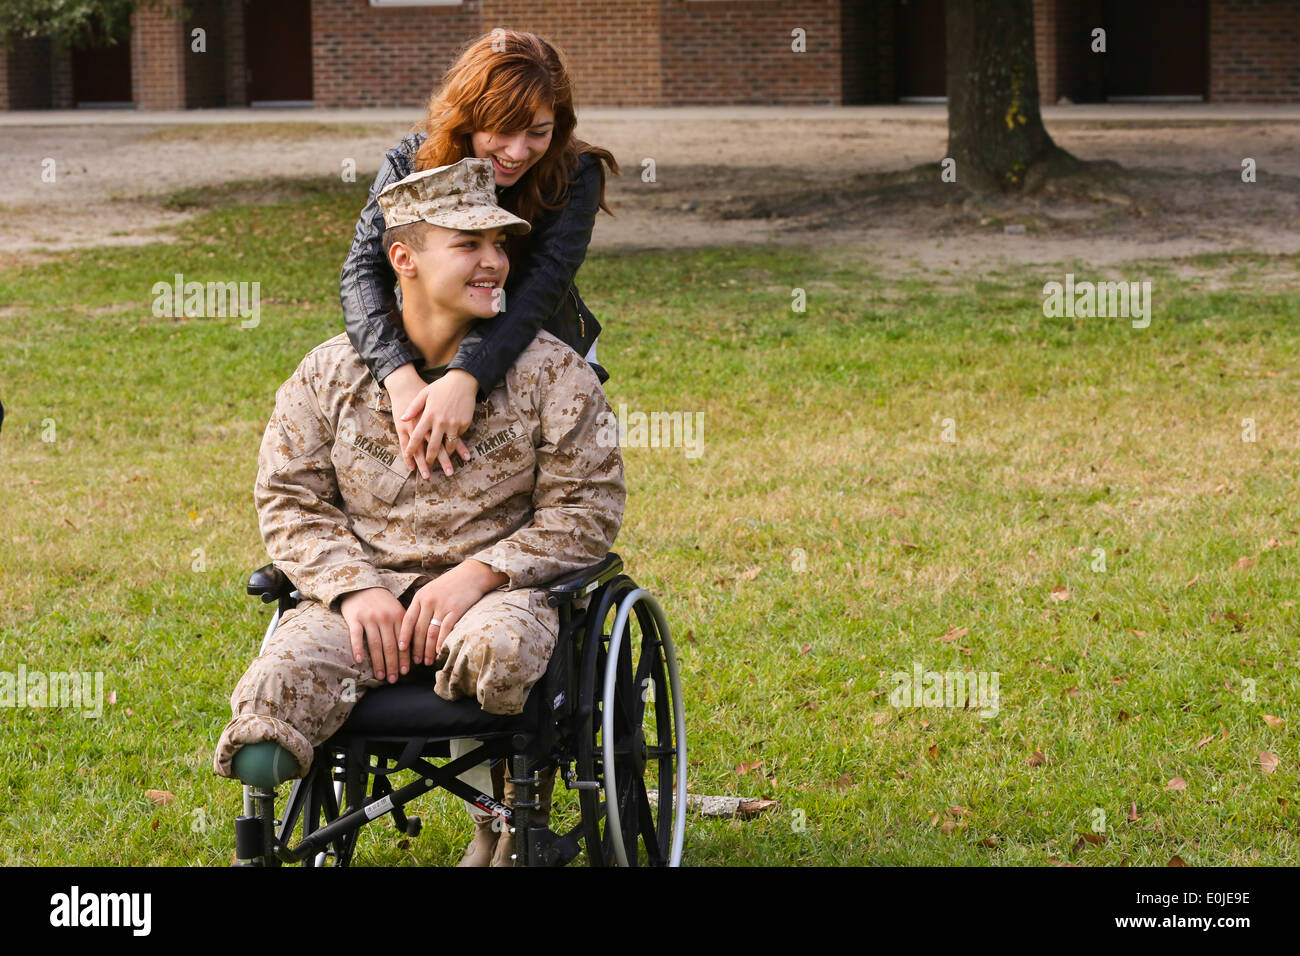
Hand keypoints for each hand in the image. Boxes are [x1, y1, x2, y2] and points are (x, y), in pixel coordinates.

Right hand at [339, 586, 408, 681]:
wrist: (361, 585)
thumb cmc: (381, 602)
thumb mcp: (396, 610)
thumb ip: (403, 627)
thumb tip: (412, 651)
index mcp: (398, 616)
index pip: (403, 641)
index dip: (405, 658)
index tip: (406, 672)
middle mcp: (385, 617)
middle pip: (390, 646)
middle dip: (393, 665)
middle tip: (394, 679)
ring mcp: (369, 617)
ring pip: (375, 644)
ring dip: (378, 662)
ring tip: (380, 676)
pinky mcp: (354, 618)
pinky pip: (356, 636)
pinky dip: (358, 648)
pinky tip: (360, 661)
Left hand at [385, 365, 477, 479]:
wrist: (462, 381)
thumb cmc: (441, 387)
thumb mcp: (424, 394)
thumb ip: (413, 408)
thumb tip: (403, 419)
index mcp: (428, 415)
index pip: (417, 436)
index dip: (411, 448)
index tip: (408, 456)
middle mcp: (441, 421)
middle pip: (433, 446)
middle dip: (429, 459)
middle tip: (427, 467)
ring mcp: (454, 423)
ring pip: (449, 446)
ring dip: (446, 455)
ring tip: (443, 459)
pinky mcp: (464, 423)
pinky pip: (459, 436)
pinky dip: (456, 440)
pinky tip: (455, 445)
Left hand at [401, 560, 507, 665]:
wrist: (471, 574)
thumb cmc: (450, 584)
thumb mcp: (431, 590)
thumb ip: (421, 605)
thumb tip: (412, 626)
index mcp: (420, 596)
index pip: (407, 620)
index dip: (404, 636)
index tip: (401, 649)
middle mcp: (429, 601)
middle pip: (418, 630)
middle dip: (416, 648)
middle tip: (415, 661)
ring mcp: (442, 605)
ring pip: (431, 632)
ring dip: (428, 650)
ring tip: (427, 661)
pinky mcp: (456, 609)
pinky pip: (446, 630)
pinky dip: (442, 643)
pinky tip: (440, 652)